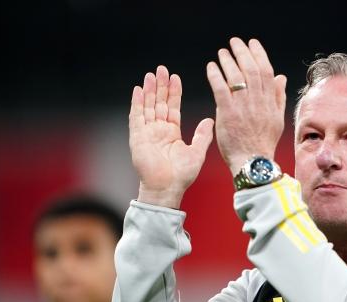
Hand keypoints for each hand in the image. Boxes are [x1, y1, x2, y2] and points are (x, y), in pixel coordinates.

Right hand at [129, 66, 213, 207]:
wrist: (167, 188)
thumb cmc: (182, 175)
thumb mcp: (197, 152)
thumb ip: (203, 135)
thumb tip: (210, 120)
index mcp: (172, 133)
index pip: (172, 107)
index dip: (174, 92)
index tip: (176, 77)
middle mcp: (158, 130)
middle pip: (159, 103)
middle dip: (160, 86)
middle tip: (162, 69)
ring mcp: (147, 133)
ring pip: (147, 106)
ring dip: (149, 90)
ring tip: (151, 74)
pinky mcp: (138, 138)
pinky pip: (136, 117)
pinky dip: (137, 103)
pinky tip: (138, 90)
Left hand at [206, 38, 286, 174]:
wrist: (253, 163)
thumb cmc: (263, 143)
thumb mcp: (277, 119)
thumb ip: (278, 97)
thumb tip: (280, 77)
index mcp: (270, 102)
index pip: (266, 71)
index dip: (259, 54)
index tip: (252, 43)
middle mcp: (258, 102)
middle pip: (251, 70)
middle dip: (243, 52)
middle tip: (234, 42)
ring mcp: (243, 108)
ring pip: (237, 77)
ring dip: (228, 61)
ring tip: (222, 52)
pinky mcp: (228, 115)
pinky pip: (221, 90)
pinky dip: (216, 76)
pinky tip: (211, 67)